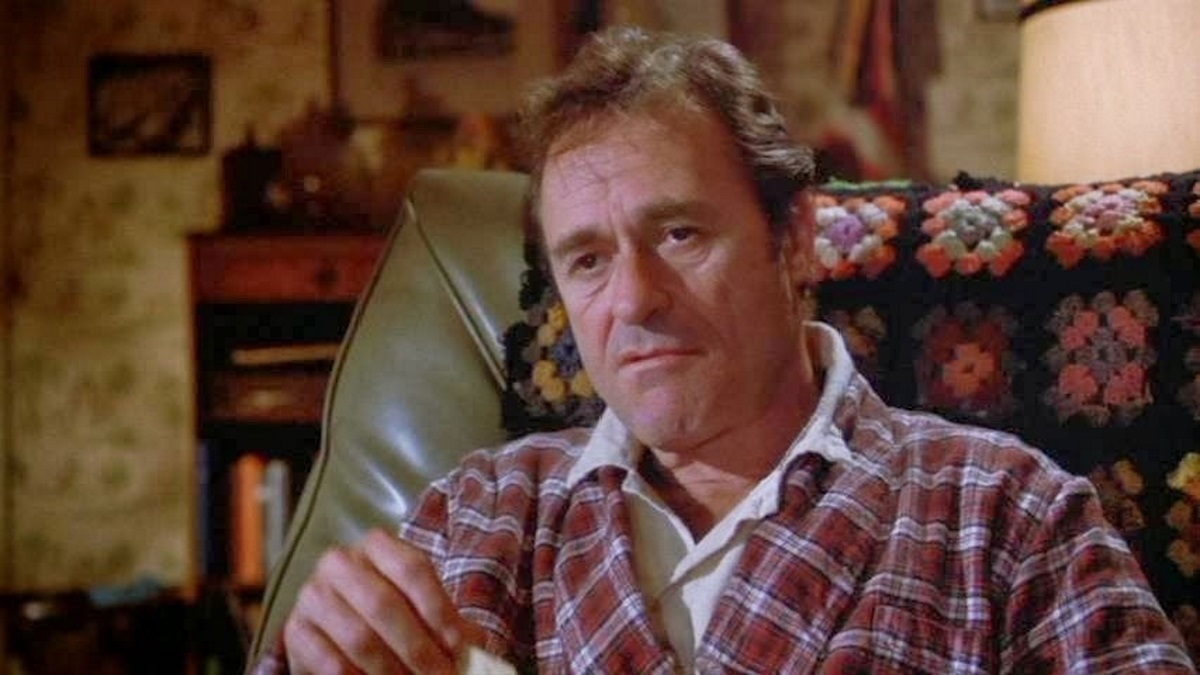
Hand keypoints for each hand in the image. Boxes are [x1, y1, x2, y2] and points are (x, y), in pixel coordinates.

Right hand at [282, 528, 470, 673]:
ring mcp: (312, 595)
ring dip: (393, 670)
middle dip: (418, 649)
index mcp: (377, 545)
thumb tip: (476, 652)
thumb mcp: (423, 613)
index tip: (458, 646)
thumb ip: (449, 626)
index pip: (413, 569)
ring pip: (358, 636)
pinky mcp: (295, 631)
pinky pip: (331, 662)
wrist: (340, 635)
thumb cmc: (393, 620)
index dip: (439, 610)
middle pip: (384, 604)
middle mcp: (339, 562)